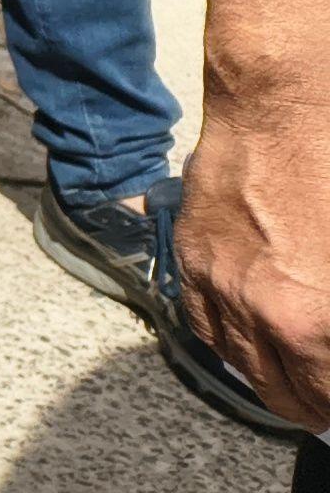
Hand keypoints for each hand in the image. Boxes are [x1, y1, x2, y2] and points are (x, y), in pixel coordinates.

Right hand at [180, 84, 329, 427]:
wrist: (282, 103)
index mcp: (315, 318)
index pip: (329, 393)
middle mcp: (263, 313)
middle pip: (286, 394)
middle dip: (315, 405)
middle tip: (329, 402)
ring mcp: (220, 285)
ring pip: (242, 368)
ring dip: (275, 384)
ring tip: (299, 386)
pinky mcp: (192, 257)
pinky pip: (203, 325)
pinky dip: (229, 347)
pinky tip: (252, 346)